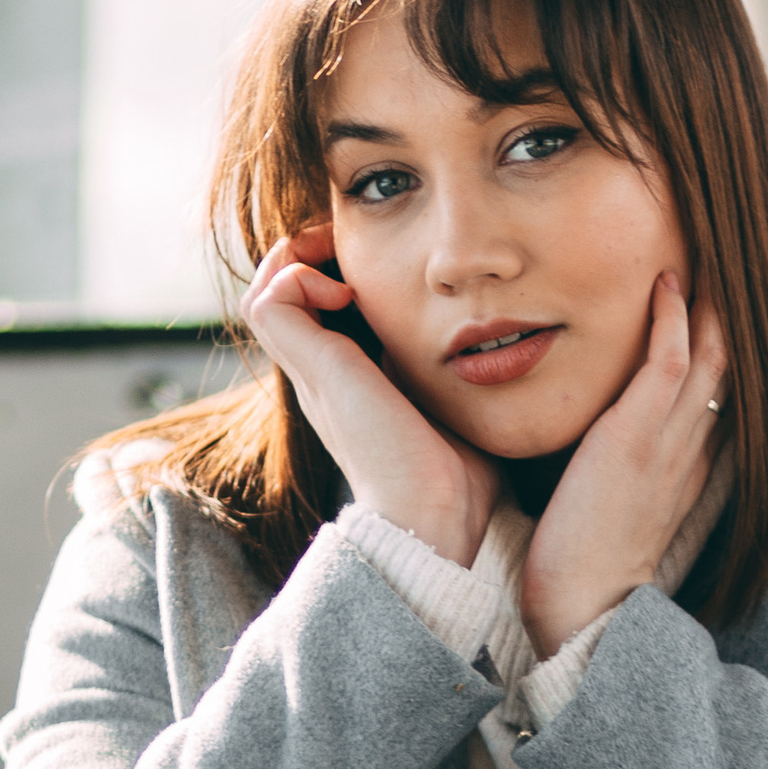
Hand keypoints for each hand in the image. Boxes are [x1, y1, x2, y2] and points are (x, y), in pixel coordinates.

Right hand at [243, 224, 497, 569]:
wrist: (431, 518)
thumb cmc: (458, 478)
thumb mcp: (456, 403)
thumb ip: (457, 372)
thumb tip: (501, 344)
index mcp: (350, 382)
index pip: (319, 310)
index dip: (339, 271)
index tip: (383, 264)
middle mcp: (322, 375)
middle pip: (282, 295)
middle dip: (318, 256)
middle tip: (359, 250)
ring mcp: (312, 372)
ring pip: (266, 291)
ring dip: (301, 260)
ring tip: (349, 267)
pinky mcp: (313, 368)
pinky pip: (272, 299)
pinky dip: (302, 276)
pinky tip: (350, 292)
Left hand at [519, 274, 727, 659]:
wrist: (581, 606)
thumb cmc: (582, 563)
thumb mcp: (614, 506)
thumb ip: (618, 468)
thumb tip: (599, 441)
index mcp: (688, 465)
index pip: (718, 390)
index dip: (725, 342)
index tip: (723, 299)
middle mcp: (691, 448)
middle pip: (730, 362)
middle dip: (733, 310)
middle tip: (732, 256)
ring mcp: (670, 441)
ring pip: (711, 353)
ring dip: (712, 299)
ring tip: (710, 248)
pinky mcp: (637, 438)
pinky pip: (669, 362)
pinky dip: (674, 318)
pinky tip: (669, 281)